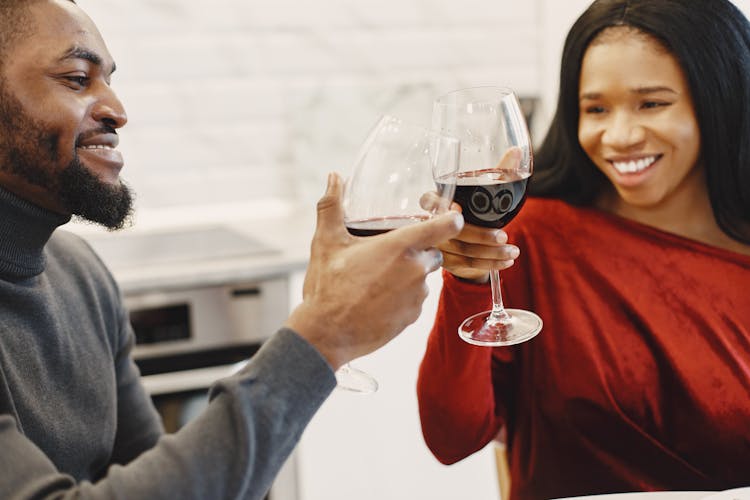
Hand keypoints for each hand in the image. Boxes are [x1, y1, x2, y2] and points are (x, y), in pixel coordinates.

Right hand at [285, 172, 463, 369]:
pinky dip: (403, 298)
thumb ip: (332, 206)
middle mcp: (415, 270)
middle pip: (432, 252)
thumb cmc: (328, 286)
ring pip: (423, 278)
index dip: (450, 219)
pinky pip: (416, 301)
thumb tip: (334, 177)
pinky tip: (378, 300)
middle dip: (417, 252)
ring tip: (377, 281)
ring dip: (408, 276)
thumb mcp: (326, 241)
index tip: (448, 217)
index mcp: (400, 246)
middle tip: (387, 256)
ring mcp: (417, 296)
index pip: (445, 226)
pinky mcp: (413, 318)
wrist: (326, 334)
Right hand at [437, 146, 521, 282]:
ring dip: (491, 253)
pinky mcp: (447, 262)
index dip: (438, 205)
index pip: (428, 201)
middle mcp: (433, 225)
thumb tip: (516, 151)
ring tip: (513, 251)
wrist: (472, 238)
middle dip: (480, 235)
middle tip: (503, 236)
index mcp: (437, 202)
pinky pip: (468, 266)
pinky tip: (507, 262)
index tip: (456, 207)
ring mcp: (439, 246)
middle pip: (453, 231)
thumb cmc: (477, 206)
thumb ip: (500, 172)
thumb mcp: (487, 189)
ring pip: (464, 252)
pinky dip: (490, 265)